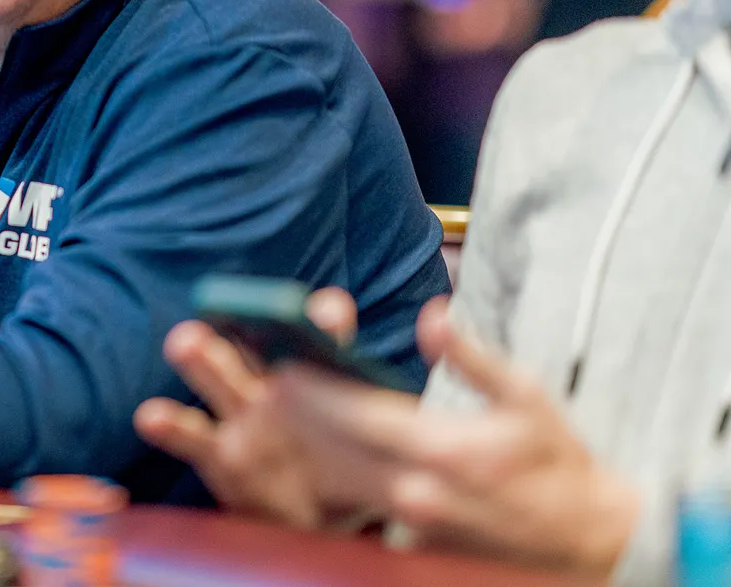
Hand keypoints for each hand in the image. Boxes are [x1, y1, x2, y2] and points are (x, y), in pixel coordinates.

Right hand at [134, 287, 362, 529]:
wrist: (318, 523)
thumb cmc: (346, 470)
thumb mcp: (374, 446)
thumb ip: (382, 417)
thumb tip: (424, 405)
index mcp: (317, 375)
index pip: (323, 338)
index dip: (324, 322)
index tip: (331, 311)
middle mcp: (275, 385)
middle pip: (261, 345)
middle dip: (246, 323)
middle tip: (239, 303)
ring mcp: (243, 418)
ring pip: (220, 378)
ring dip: (202, 359)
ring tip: (186, 340)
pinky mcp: (219, 455)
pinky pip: (193, 436)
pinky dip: (171, 426)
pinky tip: (152, 415)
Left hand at [276, 298, 638, 575]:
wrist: (588, 539)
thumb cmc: (557, 461)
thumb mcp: (527, 397)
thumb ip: (471, 357)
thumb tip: (432, 314)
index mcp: (445, 451)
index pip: (358, 416)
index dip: (314, 390)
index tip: (283, 363)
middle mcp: (420, 491)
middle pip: (334, 450)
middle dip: (297, 414)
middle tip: (265, 378)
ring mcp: (413, 521)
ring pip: (338, 478)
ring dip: (307, 442)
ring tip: (279, 405)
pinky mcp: (412, 537)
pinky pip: (358, 499)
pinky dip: (332, 472)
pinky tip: (315, 444)